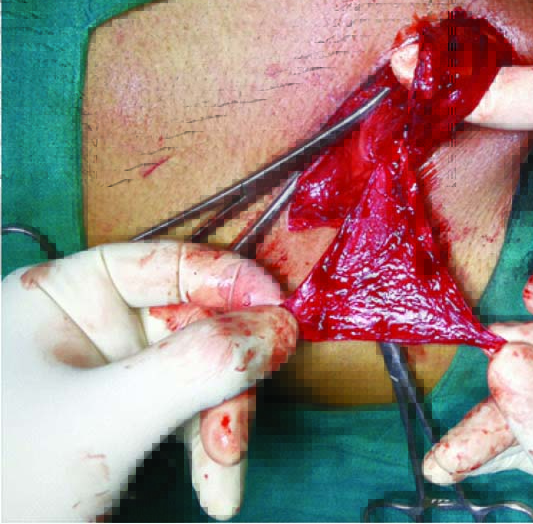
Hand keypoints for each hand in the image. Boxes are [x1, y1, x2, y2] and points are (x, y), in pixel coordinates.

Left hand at [1, 241, 297, 520]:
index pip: (164, 265)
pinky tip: (217, 491)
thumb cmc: (11, 480)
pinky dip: (209, 450)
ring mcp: (112, 374)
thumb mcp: (108, 417)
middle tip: (238, 435)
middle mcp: (91, 326)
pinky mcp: (129, 417)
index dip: (228, 283)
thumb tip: (280, 328)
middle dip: (224, 386)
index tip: (280, 313)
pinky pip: (189, 414)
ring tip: (223, 483)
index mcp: (64, 296)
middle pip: (195, 328)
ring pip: (200, 376)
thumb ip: (197, 365)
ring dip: (222, 429)